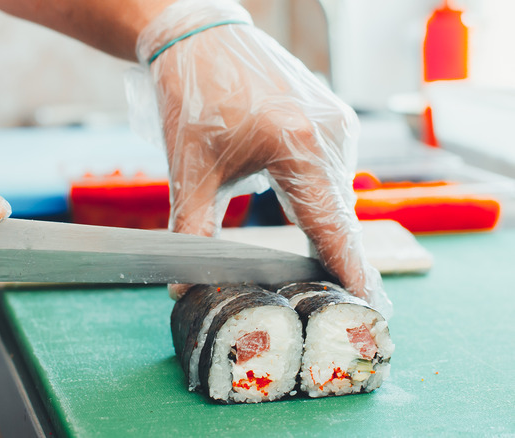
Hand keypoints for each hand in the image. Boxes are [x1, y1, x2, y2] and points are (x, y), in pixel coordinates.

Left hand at [130, 0, 390, 316]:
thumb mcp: (190, 170)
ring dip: (330, 229)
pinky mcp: (332, 118)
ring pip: (339, 194)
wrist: (201, 39)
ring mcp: (337, 123)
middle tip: (346, 304)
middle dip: (341, 259)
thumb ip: (191, 230)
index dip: (349, 272)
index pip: (332, 227)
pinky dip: (325, 200)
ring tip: (325, 271)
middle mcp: (331, 136)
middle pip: (341, 216)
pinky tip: (312, 220)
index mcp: (300, 148)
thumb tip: (181, 285)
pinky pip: (335, 171)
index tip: (368, 308)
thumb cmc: (193, 98)